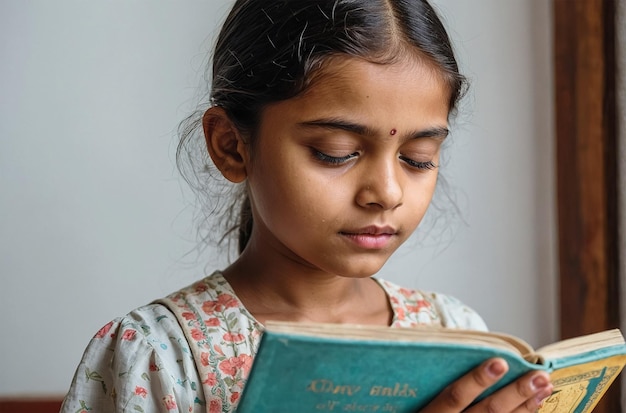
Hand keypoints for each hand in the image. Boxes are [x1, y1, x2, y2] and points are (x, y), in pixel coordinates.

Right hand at [420, 358, 552, 411]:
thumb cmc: (410, 412)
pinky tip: (535, 404)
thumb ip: (424, 381)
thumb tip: (435, 345)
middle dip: (515, 393)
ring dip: (526, 405)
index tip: (499, 362)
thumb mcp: (408, 402)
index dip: (477, 380)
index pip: (455, 398)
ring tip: (544, 385)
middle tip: (537, 375)